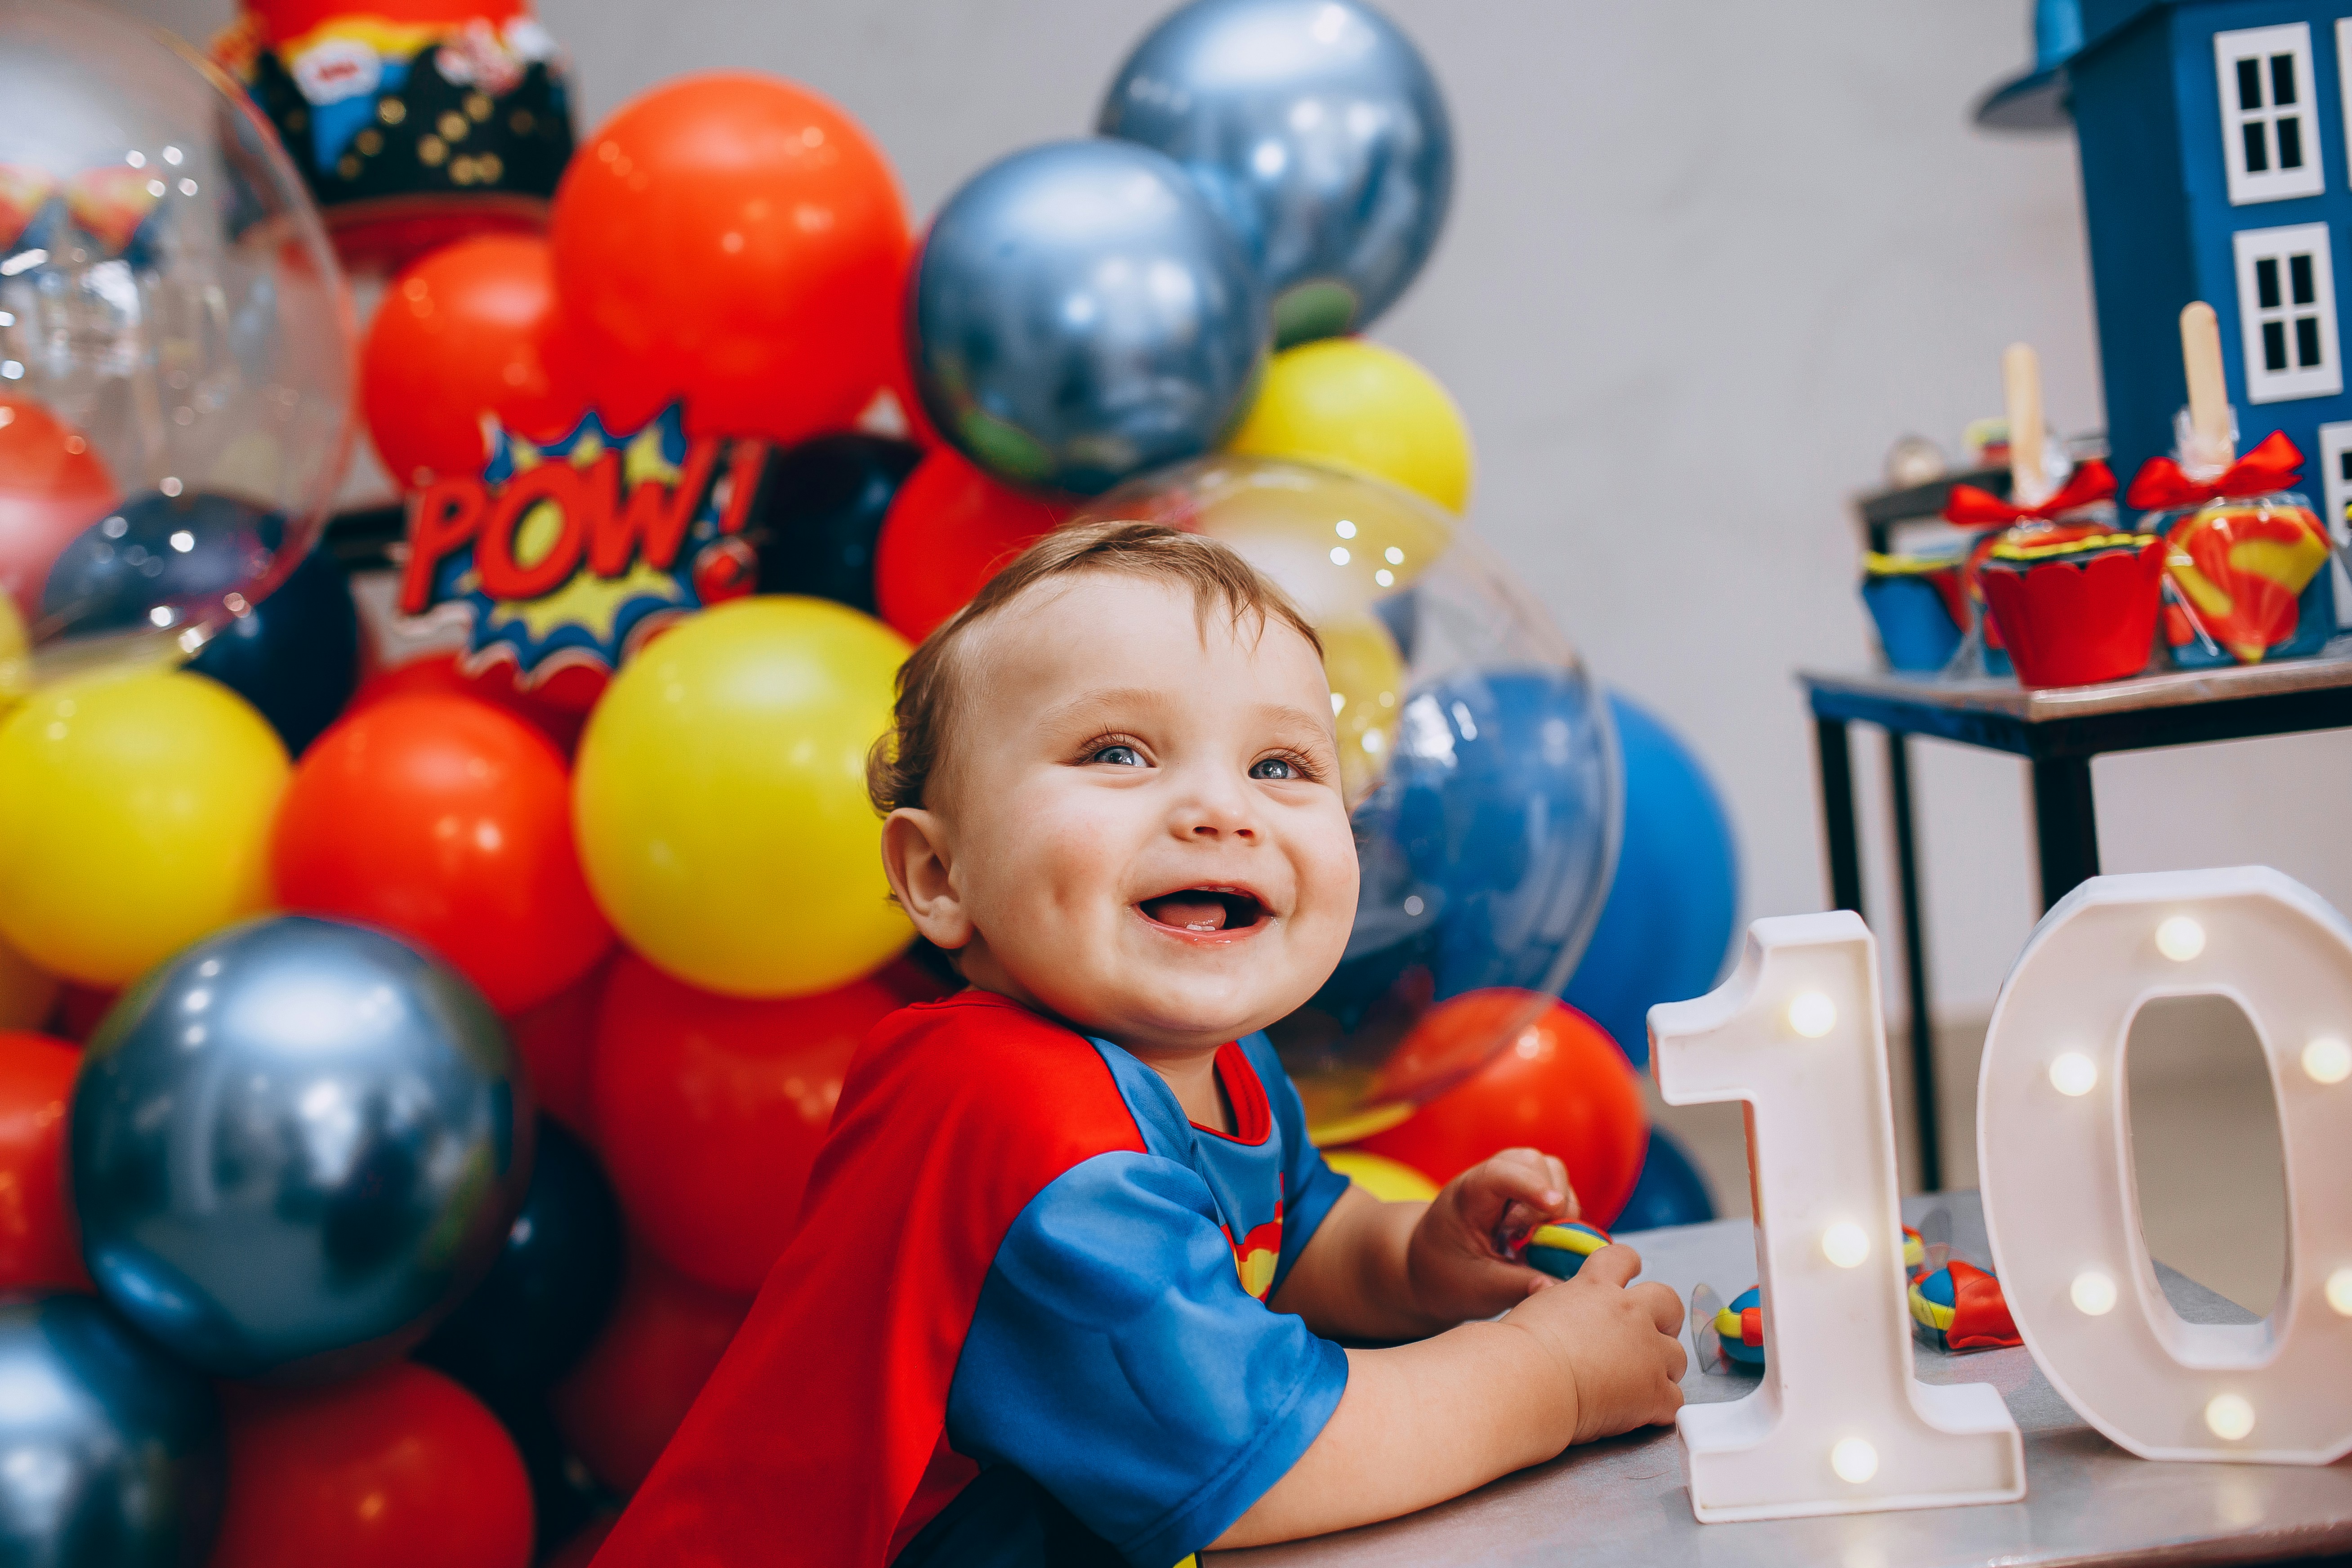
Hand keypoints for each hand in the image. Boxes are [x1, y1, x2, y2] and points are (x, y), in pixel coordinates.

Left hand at [1402, 1147, 1579, 1324]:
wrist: (1430, 1266)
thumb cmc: (1449, 1275)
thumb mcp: (1479, 1288)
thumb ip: (1519, 1285)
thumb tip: (1559, 1284)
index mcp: (1468, 1195)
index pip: (1500, 1173)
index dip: (1530, 1185)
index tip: (1553, 1206)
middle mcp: (1490, 1178)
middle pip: (1535, 1164)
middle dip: (1548, 1202)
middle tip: (1528, 1241)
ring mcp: (1511, 1180)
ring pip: (1553, 1172)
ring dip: (1558, 1208)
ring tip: (1532, 1241)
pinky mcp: (1527, 1191)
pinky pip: (1559, 1189)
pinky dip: (1561, 1214)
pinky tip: (1539, 1239)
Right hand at [1505, 1242, 1686, 1444]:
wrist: (1527, 1382)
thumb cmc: (1518, 1349)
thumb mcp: (1535, 1309)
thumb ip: (1553, 1298)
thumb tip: (1547, 1289)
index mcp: (1596, 1287)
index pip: (1623, 1258)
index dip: (1630, 1265)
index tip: (1630, 1275)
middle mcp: (1629, 1312)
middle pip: (1669, 1302)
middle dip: (1665, 1318)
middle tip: (1649, 1336)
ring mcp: (1647, 1352)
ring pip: (1677, 1356)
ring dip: (1662, 1369)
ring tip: (1638, 1385)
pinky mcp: (1655, 1392)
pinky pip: (1673, 1399)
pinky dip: (1659, 1407)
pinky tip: (1639, 1414)